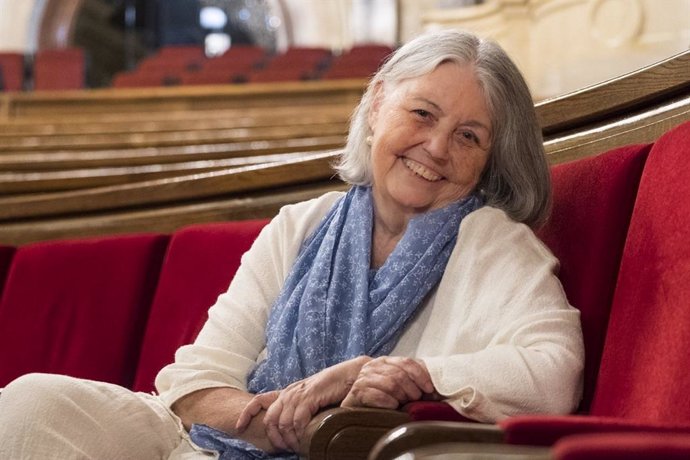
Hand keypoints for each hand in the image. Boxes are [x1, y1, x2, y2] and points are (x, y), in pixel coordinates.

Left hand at [236, 356, 370, 451]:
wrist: (351, 374)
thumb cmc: (334, 388)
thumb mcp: (312, 399)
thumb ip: (301, 409)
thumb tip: (294, 429)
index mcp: (288, 392)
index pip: (259, 400)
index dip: (246, 413)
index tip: (239, 427)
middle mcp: (290, 392)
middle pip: (269, 418)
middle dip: (273, 438)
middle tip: (284, 449)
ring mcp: (299, 393)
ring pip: (282, 422)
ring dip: (288, 439)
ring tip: (296, 448)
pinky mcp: (310, 396)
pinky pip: (297, 420)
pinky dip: (299, 433)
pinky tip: (304, 438)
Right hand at [341, 356, 434, 408]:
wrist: (354, 403)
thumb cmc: (379, 394)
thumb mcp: (395, 382)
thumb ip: (410, 379)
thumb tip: (433, 387)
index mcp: (385, 361)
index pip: (406, 362)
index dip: (420, 375)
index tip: (429, 389)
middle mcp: (373, 366)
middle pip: (399, 374)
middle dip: (412, 389)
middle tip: (415, 399)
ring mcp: (364, 378)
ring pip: (391, 384)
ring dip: (402, 396)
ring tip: (404, 403)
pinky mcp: (358, 392)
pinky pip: (378, 396)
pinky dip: (389, 402)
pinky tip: (393, 406)